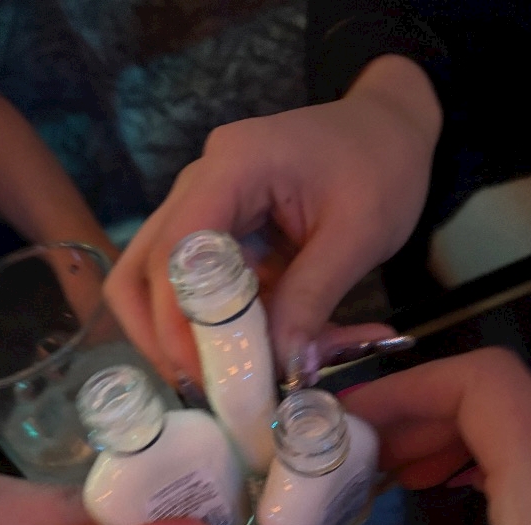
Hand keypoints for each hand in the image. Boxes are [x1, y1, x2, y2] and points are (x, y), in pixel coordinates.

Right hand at [105, 55, 441, 385]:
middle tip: (201, 388)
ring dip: (174, 338)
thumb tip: (282, 369)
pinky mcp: (212, 234)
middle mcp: (198, 185)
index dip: (180, 321)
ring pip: (150, 284)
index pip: (175, 252)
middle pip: (140, 271)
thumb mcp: (359, 235)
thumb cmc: (382, 167)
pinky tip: (246, 357)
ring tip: (213, 382)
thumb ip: (313, 299)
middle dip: (163, 339)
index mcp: (233, 167)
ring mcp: (198, 208)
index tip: (208, 374)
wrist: (390, 129)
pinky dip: (210, 330)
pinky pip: (189, 289)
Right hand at [226, 348, 530, 524]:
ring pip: (519, 423)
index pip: (487, 384)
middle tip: (346, 454)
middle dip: (415, 412)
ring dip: (446, 432)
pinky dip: (479, 456)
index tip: (341, 427)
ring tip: (381, 473)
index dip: (408, 387)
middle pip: (499, 397)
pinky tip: (435, 488)